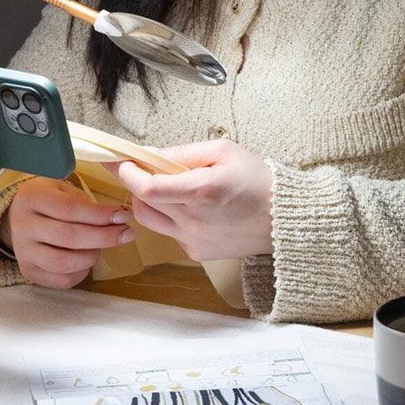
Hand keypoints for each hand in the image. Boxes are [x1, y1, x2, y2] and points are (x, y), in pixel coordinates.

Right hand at [0, 177, 134, 288]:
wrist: (18, 216)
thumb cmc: (48, 200)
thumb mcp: (64, 190)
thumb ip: (88, 203)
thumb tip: (120, 217)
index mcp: (31, 197)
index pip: (70, 209)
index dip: (100, 215)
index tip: (123, 216)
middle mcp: (23, 225)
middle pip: (69, 237)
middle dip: (103, 237)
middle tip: (126, 234)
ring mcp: (23, 252)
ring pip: (64, 263)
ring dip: (92, 256)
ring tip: (102, 246)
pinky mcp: (29, 272)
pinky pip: (62, 280)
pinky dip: (82, 272)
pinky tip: (87, 258)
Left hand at [110, 139, 272, 260]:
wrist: (283, 219)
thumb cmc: (256, 179)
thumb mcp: (222, 151)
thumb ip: (182, 152)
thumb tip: (149, 154)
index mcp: (201, 191)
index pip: (148, 188)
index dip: (127, 173)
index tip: (121, 160)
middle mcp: (194, 221)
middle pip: (142, 204)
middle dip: (133, 183)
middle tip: (138, 167)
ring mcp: (194, 240)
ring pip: (149, 221)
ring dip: (146, 201)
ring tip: (162, 186)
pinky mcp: (197, 253)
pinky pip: (168, 232)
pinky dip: (167, 216)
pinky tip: (185, 206)